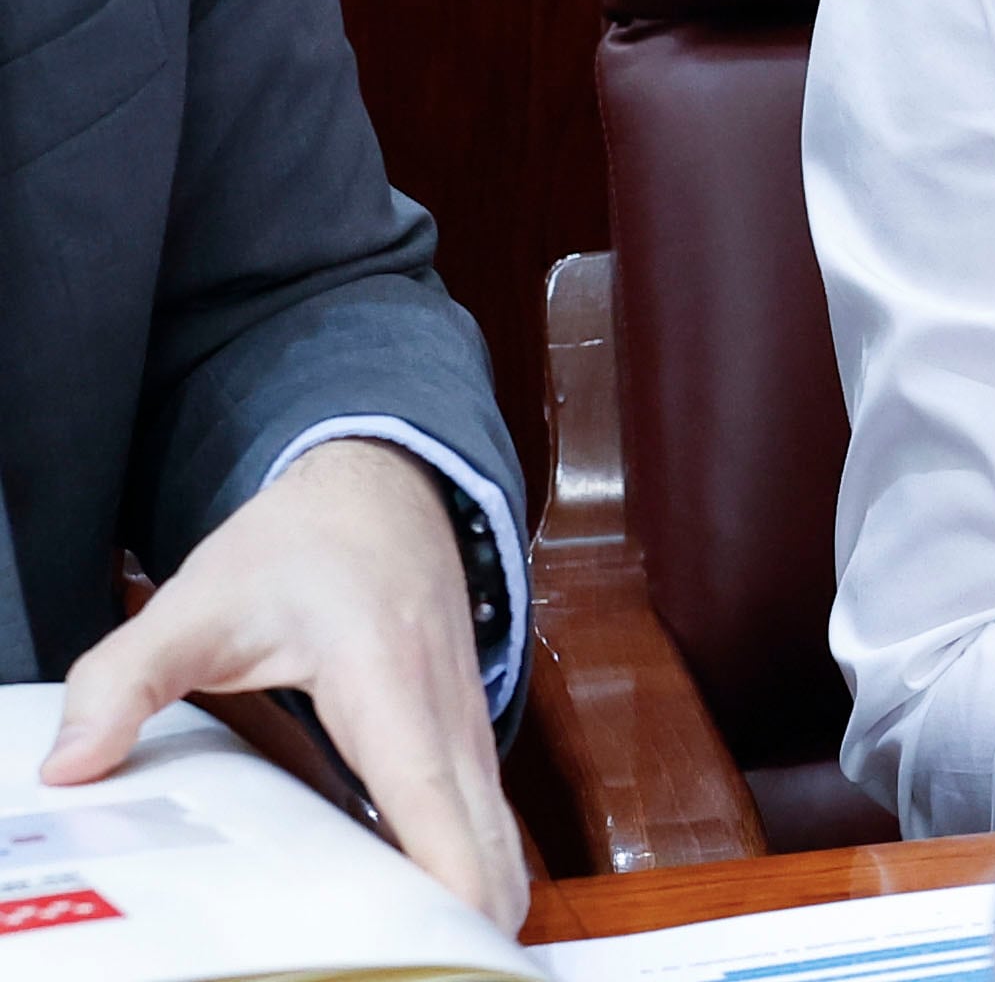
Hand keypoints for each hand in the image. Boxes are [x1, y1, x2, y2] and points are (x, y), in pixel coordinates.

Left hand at [42, 440, 522, 930]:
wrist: (378, 485)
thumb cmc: (296, 543)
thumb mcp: (198, 601)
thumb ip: (126, 680)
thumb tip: (70, 768)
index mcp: (387, 684)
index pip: (435, 804)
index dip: (452, 881)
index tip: (449, 946)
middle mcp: (447, 713)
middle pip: (490, 843)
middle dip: (470, 921)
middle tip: (419, 969)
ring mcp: (468, 723)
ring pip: (499, 836)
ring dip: (474, 899)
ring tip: (422, 959)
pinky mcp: (464, 733)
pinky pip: (484, 818)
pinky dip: (470, 867)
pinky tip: (426, 910)